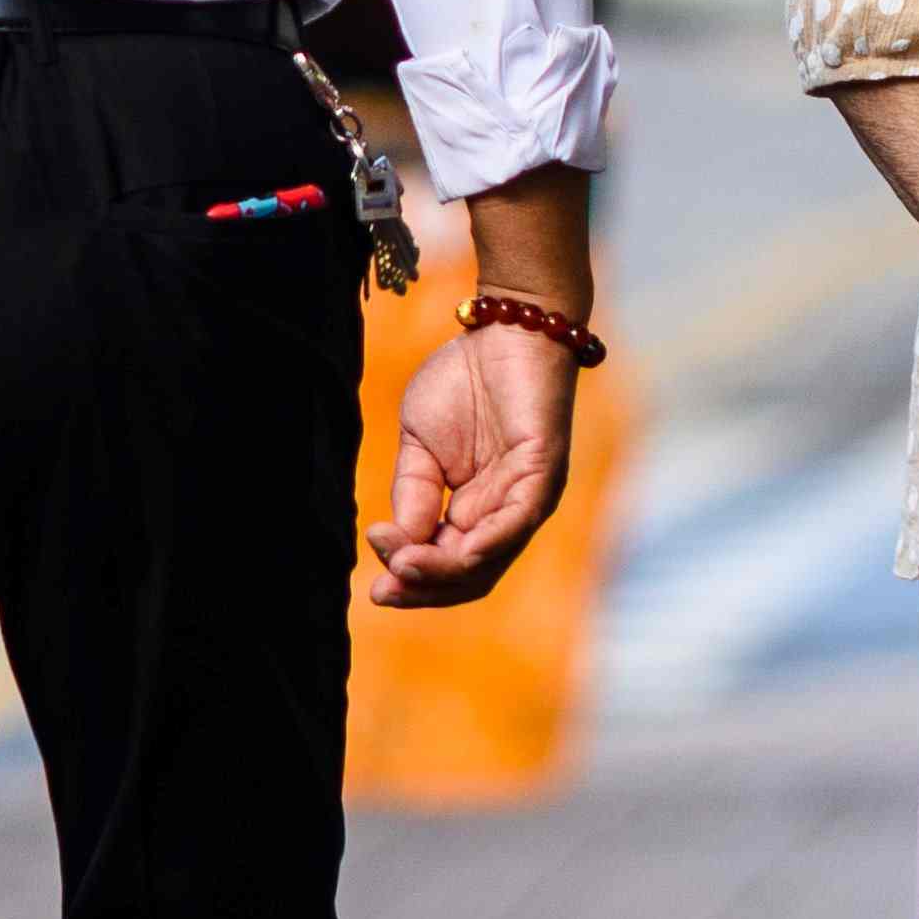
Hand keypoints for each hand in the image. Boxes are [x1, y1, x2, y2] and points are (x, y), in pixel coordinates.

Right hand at [368, 319, 583, 607]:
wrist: (505, 327)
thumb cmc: (464, 381)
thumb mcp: (421, 446)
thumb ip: (414, 495)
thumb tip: (401, 542)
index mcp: (476, 510)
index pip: (447, 565)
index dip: (411, 580)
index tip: (375, 584)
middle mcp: (505, 513)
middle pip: (470, 576)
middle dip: (424, 588)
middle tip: (383, 591)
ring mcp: (528, 496)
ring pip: (490, 558)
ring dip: (446, 571)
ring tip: (404, 568)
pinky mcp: (544, 472)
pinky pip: (519, 521)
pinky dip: (489, 542)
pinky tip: (456, 551)